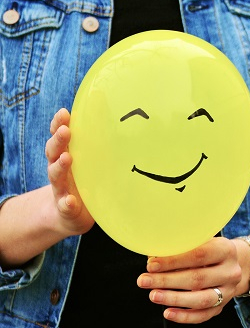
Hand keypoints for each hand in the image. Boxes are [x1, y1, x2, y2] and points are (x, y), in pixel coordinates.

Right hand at [45, 108, 93, 235]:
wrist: (68, 214)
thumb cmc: (83, 181)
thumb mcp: (88, 161)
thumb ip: (96, 143)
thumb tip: (118, 116)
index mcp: (66, 154)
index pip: (58, 136)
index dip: (59, 124)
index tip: (64, 112)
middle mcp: (60, 169)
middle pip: (54, 152)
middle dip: (58, 140)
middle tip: (66, 131)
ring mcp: (61, 188)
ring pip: (55, 175)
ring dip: (60, 166)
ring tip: (66, 158)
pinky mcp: (66, 207)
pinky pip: (65, 205)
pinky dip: (67, 202)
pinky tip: (70, 201)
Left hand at [137, 237, 247, 323]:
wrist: (236, 264)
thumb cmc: (211, 250)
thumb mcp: (203, 241)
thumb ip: (183, 246)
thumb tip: (153, 256)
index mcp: (226, 250)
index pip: (199, 255)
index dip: (174, 260)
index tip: (151, 264)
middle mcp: (230, 271)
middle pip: (197, 279)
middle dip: (167, 280)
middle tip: (144, 280)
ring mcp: (228, 291)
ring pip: (201, 299)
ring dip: (174, 298)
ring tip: (153, 295)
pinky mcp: (222, 306)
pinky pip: (203, 316)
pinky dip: (184, 316)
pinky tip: (167, 313)